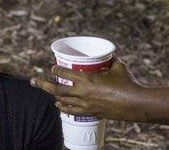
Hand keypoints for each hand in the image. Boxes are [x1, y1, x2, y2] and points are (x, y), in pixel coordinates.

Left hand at [31, 59, 145, 120]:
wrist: (134, 103)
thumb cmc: (127, 82)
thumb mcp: (118, 67)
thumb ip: (111, 61)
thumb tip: (110, 55)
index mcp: (86, 78)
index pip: (64, 72)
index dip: (56, 69)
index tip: (52, 67)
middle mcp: (82, 92)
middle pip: (57, 89)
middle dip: (43, 84)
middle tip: (33, 81)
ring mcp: (85, 104)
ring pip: (63, 101)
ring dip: (55, 96)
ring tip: (50, 93)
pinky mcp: (91, 112)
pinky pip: (73, 111)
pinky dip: (65, 108)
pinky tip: (60, 107)